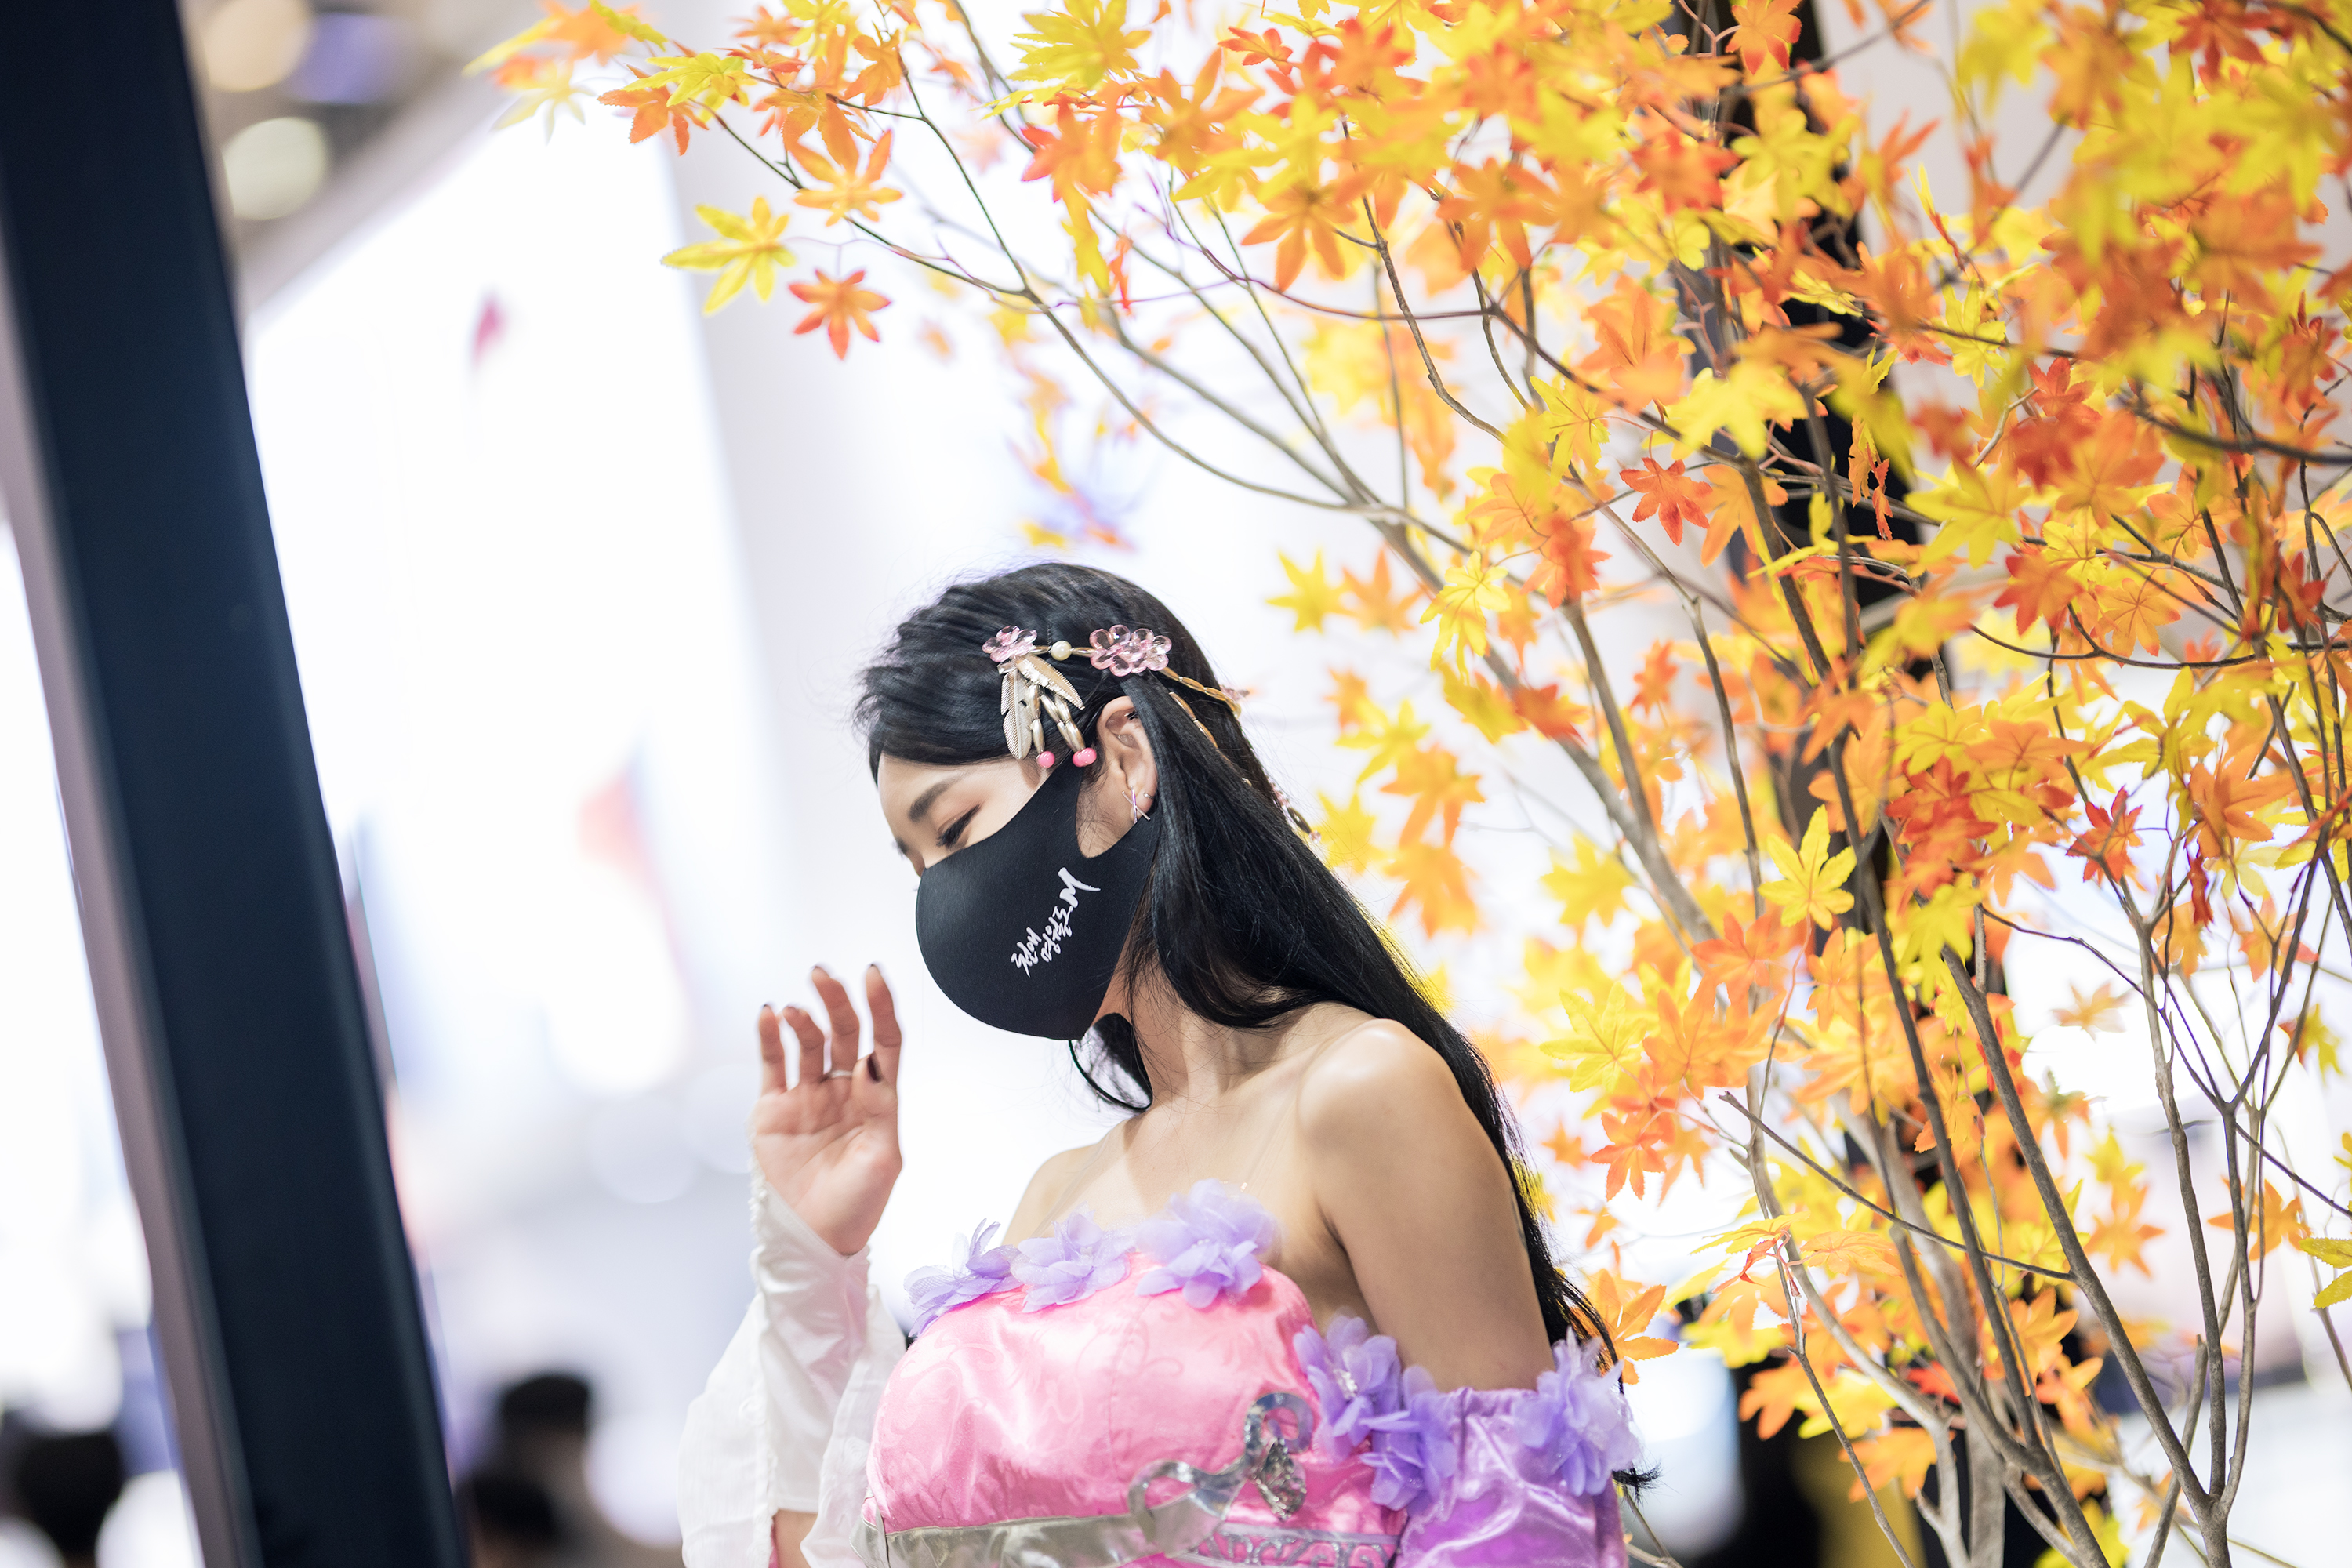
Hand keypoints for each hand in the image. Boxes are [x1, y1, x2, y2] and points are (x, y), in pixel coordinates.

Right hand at [753, 965, 902, 1254]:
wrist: (813, 1240)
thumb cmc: (857, 1205)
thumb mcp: (883, 1159)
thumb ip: (881, 1108)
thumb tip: (870, 1063)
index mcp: (876, 1100)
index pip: (883, 1040)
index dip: (881, 1006)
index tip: (873, 975)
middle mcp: (843, 1091)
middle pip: (844, 1033)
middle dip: (836, 1001)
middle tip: (823, 975)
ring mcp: (807, 1098)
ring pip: (808, 1043)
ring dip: (803, 1018)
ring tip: (794, 1009)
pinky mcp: (774, 1110)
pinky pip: (773, 1064)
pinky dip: (769, 1037)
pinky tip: (769, 1014)